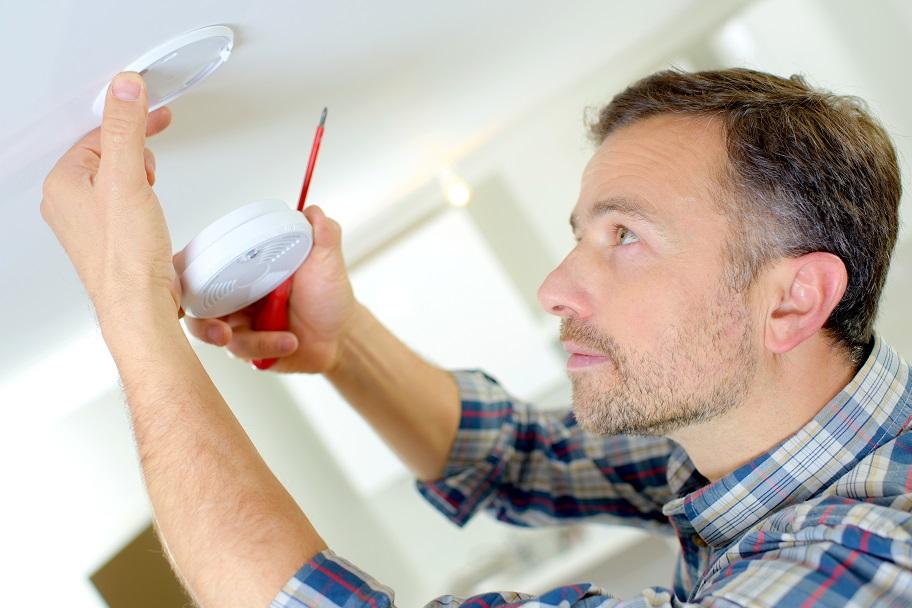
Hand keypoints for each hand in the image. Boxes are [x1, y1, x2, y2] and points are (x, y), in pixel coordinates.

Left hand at [41, 72, 178, 321]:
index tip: (153, 112)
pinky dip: (140, 198)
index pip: (97, 133)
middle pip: (106, 153)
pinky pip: (122, 202)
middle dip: (135, 150)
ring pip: (115, 178)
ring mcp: (88, 222)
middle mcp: (68, 202)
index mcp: (63, 183)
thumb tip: (124, 89)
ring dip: (138, 175)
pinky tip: (150, 210)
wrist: (139, 303)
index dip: (128, 120)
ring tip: (150, 187)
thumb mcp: (128, 178)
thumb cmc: (125, 256)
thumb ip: (125, 129)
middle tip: (153, 150)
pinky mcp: (109, 237)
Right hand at [184, 205, 359, 373]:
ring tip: (284, 338)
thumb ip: (323, 234)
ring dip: (246, 339)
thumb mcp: (328, 262)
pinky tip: (290, 341)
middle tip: (222, 331)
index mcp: (242, 267)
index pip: (199, 265)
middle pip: (193, 305)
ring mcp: (237, 323)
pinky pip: (241, 350)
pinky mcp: (246, 348)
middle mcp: (232, 294)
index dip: (179, 273)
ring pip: (216, 333)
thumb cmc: (328, 296)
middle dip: (202, 321)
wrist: (341, 335)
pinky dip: (267, 346)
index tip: (182, 281)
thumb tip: (314, 211)